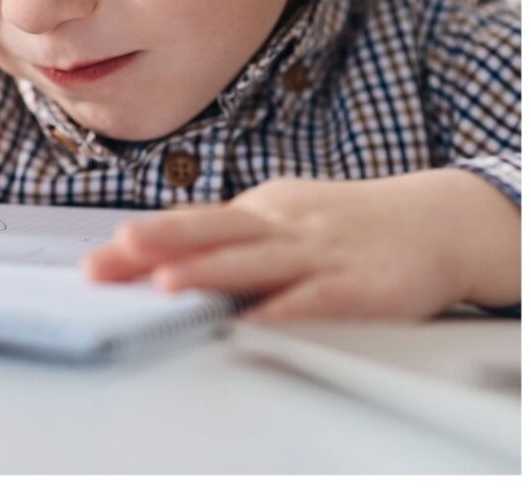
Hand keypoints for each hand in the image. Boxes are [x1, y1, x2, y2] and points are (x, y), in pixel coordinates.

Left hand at [83, 171, 519, 319]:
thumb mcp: (283, 219)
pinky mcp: (362, 283)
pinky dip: (289, 307)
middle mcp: (282, 225)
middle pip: (214, 230)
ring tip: (167, 283)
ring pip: (258, 259)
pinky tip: (259, 320)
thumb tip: (164, 254)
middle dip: (162, 242)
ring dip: (212, 271)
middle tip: (114, 253)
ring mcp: (321, 251)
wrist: (435, 219)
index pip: (192, 226)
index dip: (144, 244)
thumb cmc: (346, 225)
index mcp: (259, 211)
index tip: (94, 264)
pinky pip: (321, 296)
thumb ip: (231, 238)